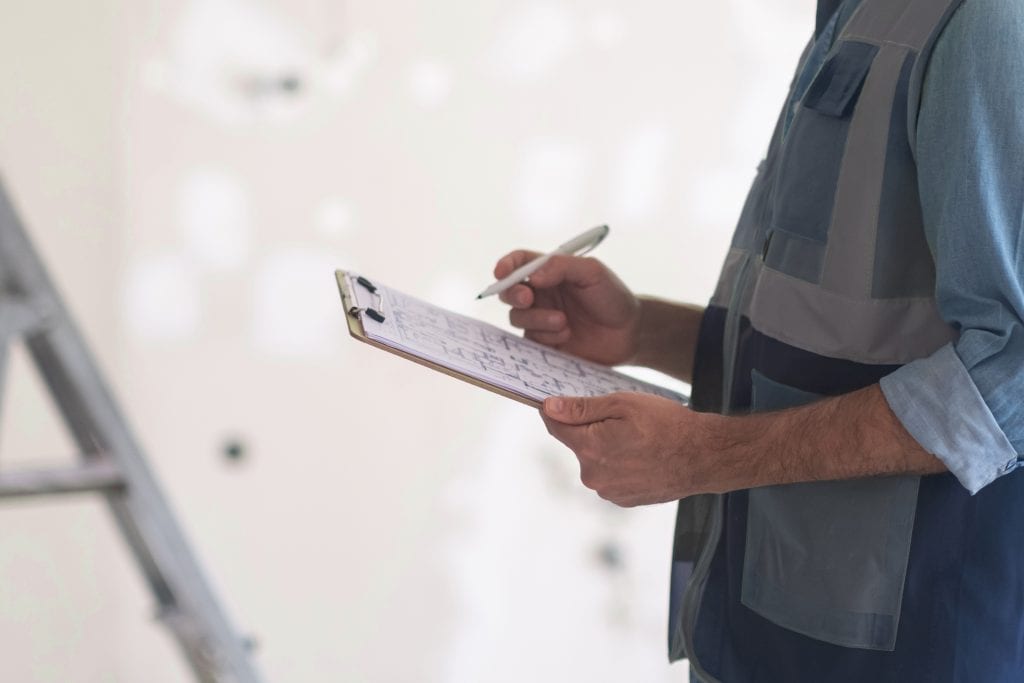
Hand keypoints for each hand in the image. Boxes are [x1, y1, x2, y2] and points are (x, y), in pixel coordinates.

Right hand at [494, 251, 640, 365]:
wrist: (629, 333)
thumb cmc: (612, 297)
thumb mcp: (592, 272)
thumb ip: (562, 267)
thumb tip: (532, 276)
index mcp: (549, 271)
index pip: (520, 262)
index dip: (506, 265)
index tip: (501, 273)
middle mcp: (541, 294)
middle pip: (509, 291)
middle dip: (513, 294)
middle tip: (528, 299)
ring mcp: (540, 319)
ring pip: (517, 317)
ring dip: (537, 319)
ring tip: (564, 322)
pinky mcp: (544, 342)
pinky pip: (530, 339)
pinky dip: (545, 336)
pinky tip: (567, 334)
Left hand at [541, 392, 706, 506]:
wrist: (703, 457)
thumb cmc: (666, 425)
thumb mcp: (622, 404)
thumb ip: (581, 408)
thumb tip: (550, 407)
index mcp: (589, 448)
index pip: (555, 426)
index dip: (555, 410)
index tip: (558, 401)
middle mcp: (593, 476)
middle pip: (577, 444)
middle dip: (589, 429)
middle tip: (619, 419)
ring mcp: (608, 491)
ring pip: (595, 461)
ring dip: (606, 448)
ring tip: (636, 439)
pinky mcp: (622, 500)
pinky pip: (610, 476)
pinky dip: (619, 464)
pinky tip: (641, 456)